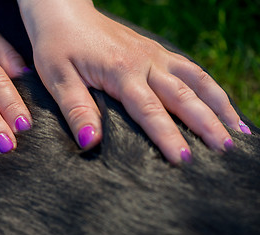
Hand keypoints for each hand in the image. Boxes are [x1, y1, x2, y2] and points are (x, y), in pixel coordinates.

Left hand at [19, 0, 248, 163]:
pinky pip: (190, 68)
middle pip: (183, 96)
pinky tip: (218, 100)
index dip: (169, 137)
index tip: (185, 161)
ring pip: (196, 79)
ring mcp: (153, 54)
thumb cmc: (58, 45)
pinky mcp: (154, 50)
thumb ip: (77, 108)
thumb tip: (91, 141)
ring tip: (236, 129)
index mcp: (121, 71)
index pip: (150, 111)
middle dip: (207, 124)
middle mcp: (144, 62)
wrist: (64, 12)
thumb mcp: (58, 78)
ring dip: (218, 104)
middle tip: (226, 150)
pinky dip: (209, 86)